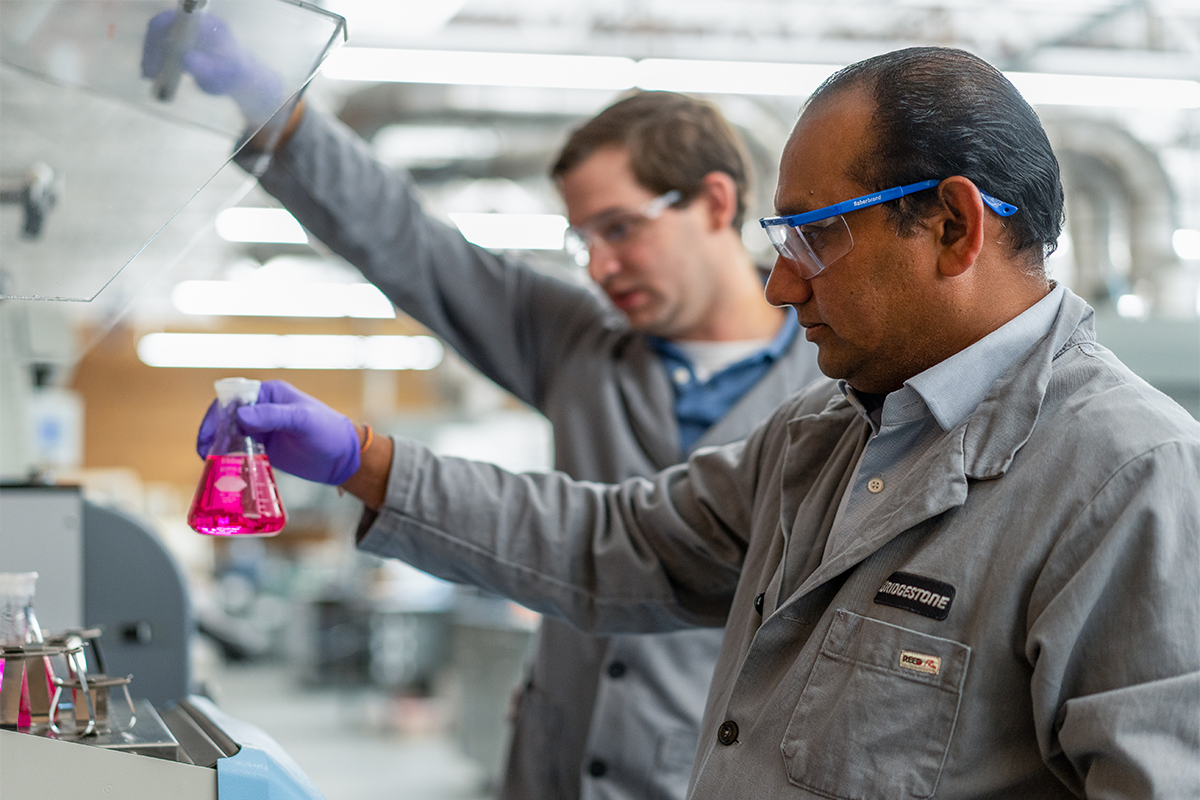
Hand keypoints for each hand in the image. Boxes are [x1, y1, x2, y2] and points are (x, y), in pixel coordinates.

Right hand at [142, 9, 282, 123]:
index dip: (161, 33)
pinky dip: (156, 57)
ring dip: (151, 53)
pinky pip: (163, 44)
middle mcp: (197, 22)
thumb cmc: (231, 77)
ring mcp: (189, 30)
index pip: (178, 21)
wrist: (239, 77)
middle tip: (147, 70)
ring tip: (148, 75)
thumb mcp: (221, 76)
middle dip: (152, 47)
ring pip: (160, 35)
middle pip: (165, 26)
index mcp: (209, 26)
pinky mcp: (183, 39)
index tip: (153, 54)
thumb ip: (206, 68)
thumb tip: (186, 59)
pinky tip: (151, 73)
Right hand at [196, 380, 360, 484]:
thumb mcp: (303, 421)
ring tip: (207, 463)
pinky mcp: (262, 447)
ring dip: (217, 447)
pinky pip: (238, 450)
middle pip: (226, 418)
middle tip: (203, 453)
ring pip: (229, 435)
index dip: (217, 415)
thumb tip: (241, 415)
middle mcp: (261, 409)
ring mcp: (260, 429)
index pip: (234, 399)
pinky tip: (221, 470)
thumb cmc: (328, 432)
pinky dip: (228, 458)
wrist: (342, 458)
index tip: (208, 434)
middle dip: (212, 433)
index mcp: (269, 394)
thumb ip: (274, 415)